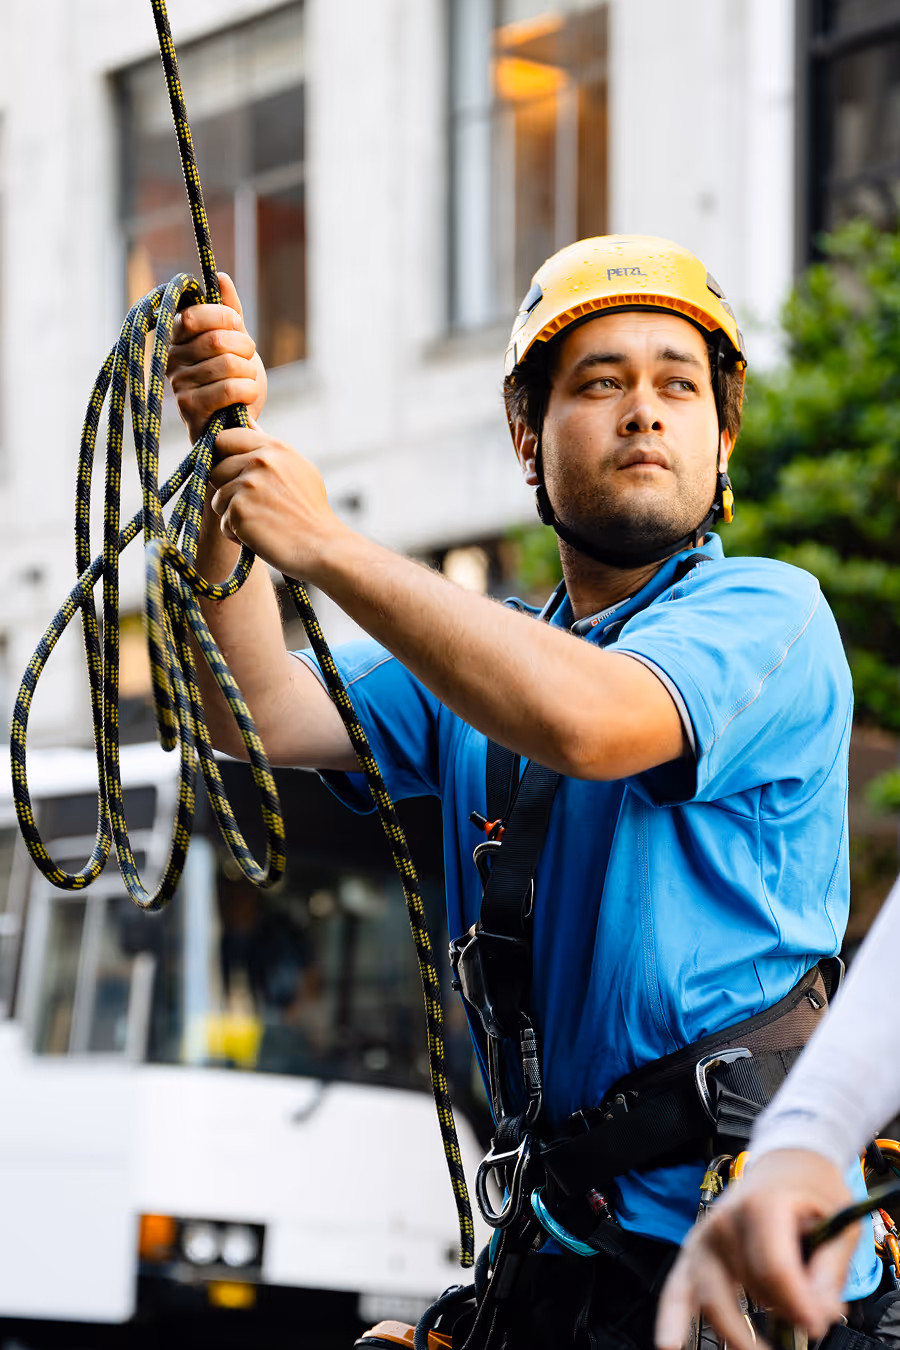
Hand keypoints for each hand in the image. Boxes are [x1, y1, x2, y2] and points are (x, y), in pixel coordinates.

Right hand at [167, 273, 266, 443]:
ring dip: (249, 372)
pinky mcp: (190, 408)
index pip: (193, 315)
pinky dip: (248, 390)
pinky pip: (230, 388)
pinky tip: (247, 396)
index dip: (223, 317)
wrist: (235, 426)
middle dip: (244, 346)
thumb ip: (228, 312)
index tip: (238, 327)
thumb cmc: (233, 381)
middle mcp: (171, 358)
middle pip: (217, 340)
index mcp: (177, 337)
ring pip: (228, 364)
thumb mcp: (235, 343)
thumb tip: (220, 277)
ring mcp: (179, 384)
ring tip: (247, 380)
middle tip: (249, 357)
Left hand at [210, 423, 349, 579]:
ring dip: (233, 514)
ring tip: (262, 522)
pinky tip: (261, 536)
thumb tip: (248, 422)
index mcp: (275, 447)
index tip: (235, 476)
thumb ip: (270, 447)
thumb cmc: (311, 512)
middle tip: (255, 506)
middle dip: (228, 490)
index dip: (224, 458)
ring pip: (218, 498)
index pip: (225, 439)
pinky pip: (224, 522)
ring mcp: (249, 485)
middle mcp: (260, 461)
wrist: (322, 547)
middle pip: (216, 469)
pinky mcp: (240, 510)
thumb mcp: (299, 469)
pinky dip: (237, 534)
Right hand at [655, 1150, 857, 1349]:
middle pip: (749, 1289)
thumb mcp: (837, 1224)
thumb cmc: (811, 1190)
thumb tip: (818, 1316)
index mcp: (761, 1207)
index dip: (798, 1304)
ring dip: (742, 1331)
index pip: (774, 1270)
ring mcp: (704, 1237)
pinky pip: (676, 1289)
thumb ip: (829, 1273)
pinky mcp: (694, 1252)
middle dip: (782, 1315)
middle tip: (809, 1326)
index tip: (818, 1323)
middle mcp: (724, 1221)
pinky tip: (670, 1346)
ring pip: (716, 1300)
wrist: (787, 1163)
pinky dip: (672, 1319)